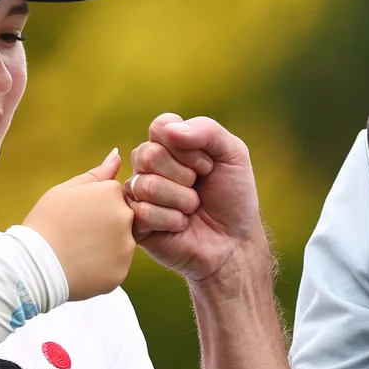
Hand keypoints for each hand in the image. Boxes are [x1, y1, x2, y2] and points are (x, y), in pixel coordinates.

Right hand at [23, 150, 135, 300]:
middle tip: (78, 235)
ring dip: (105, 247)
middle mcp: (126, 217)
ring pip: (121, 243)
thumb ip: (97, 174)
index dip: (93, 206)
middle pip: (122, 218)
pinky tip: (82, 266)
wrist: (33, 265)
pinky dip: (102, 267)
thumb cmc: (46, 222)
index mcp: (112, 193)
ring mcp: (126, 247)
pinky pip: (116, 266)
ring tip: (78, 251)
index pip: (113, 195)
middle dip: (105, 225)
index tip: (77, 216)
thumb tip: (117, 155)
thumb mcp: (66, 190)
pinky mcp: (121, 272)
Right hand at [128, 113, 266, 282]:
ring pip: (146, 184)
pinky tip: (181, 225)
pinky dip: (172, 220)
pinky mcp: (134, 222)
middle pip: (149, 154)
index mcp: (169, 144)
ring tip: (193, 209)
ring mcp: (138, 193)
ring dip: (182, 200)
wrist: (234, 242)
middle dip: (185, 175)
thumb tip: (169, 130)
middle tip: (199, 188)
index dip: (187, 147)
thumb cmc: (233, 197)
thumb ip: (207, 130)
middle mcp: (148, 165)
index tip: (208, 165)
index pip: (161, 126)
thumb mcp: (233, 154)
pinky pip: (142, 212)